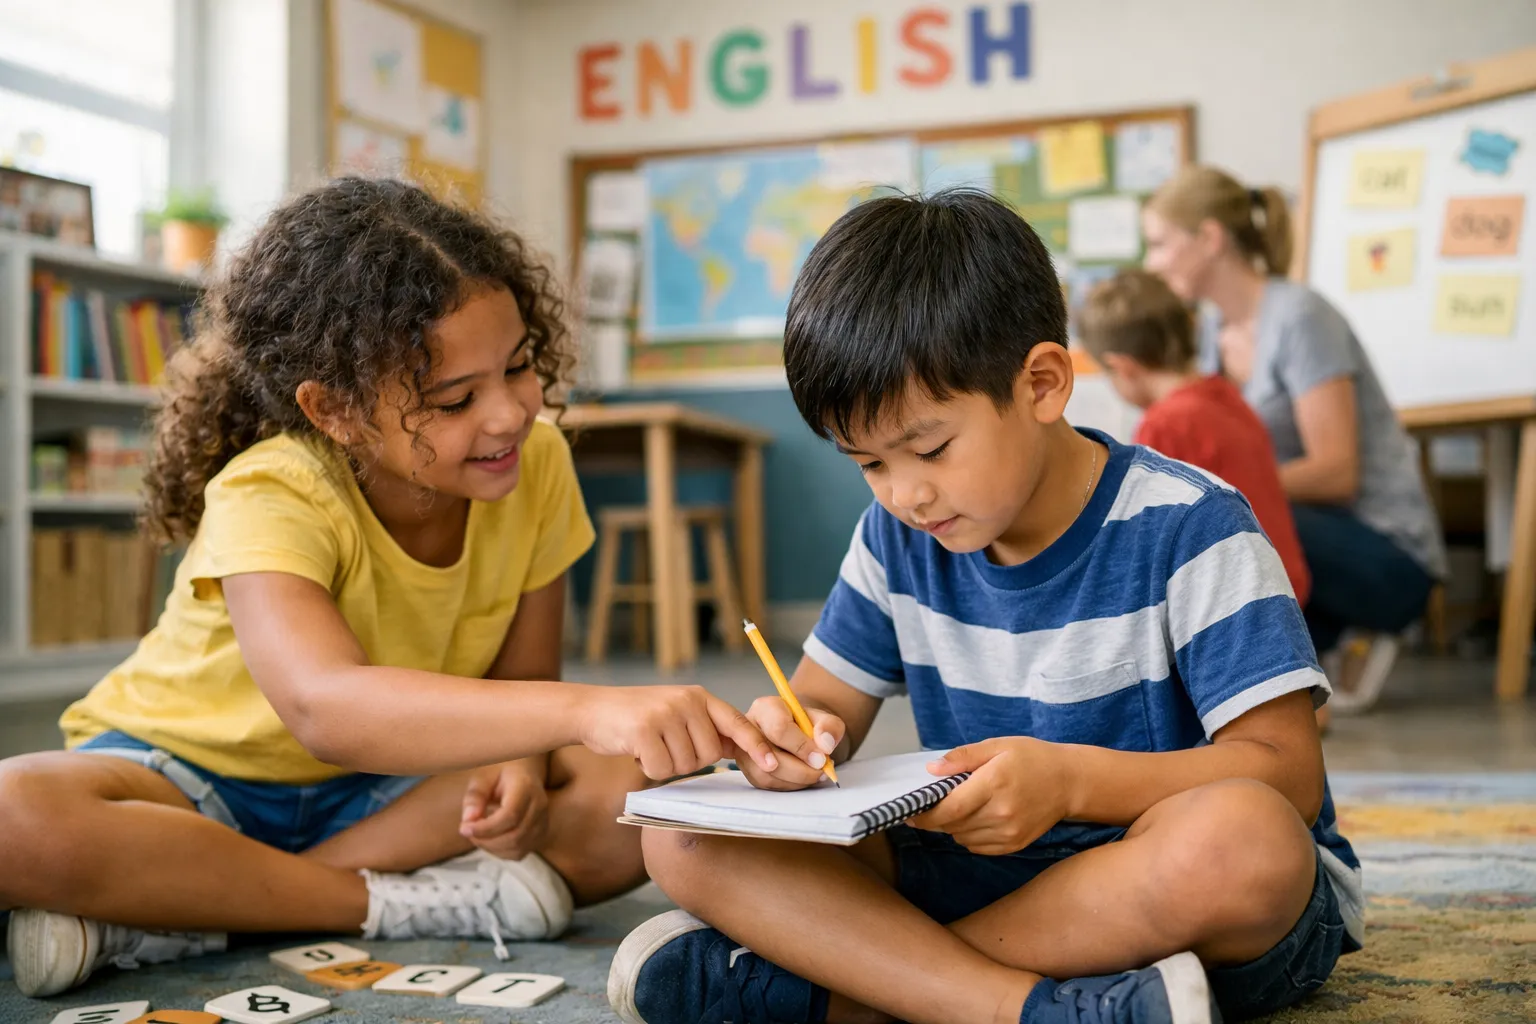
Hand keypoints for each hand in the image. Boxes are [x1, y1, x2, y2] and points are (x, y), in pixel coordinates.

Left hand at [460, 759, 549, 859]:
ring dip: (490, 847)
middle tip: (466, 830)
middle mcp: (539, 807)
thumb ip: (475, 796)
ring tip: (476, 834)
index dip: (486, 828)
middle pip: (514, 836)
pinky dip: (499, 851)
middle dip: (485, 840)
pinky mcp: (539, 835)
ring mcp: (542, 822)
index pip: (510, 816)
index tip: (464, 828)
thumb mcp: (483, 776)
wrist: (524, 772)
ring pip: (517, 848)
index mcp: (527, 787)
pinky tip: (489, 838)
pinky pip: (518, 853)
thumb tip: (468, 819)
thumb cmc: (500, 772)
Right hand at [578, 684, 778, 780]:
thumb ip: (705, 726)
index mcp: (699, 696)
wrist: (594, 710)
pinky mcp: (644, 731)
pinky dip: (650, 768)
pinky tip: (638, 751)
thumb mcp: (676, 712)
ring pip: (686, 765)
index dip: (757, 745)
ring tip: (650, 744)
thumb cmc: (638, 717)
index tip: (775, 764)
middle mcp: (686, 701)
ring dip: (667, 764)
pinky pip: (663, 770)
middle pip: (710, 754)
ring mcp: (665, 714)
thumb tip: (738, 746)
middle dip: (689, 759)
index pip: (737, 722)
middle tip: (665, 745)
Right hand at [737, 697, 844, 791]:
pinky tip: (802, 778)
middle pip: (770, 756)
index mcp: (766, 708)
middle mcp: (748, 728)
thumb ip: (830, 727)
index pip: (779, 729)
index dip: (801, 746)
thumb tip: (825, 745)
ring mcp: (745, 751)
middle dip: (800, 769)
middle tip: (820, 771)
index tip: (820, 758)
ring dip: (796, 780)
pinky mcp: (748, 770)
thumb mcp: (824, 720)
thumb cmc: (808, 726)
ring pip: (767, 774)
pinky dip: (789, 786)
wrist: (798, 735)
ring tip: (814, 774)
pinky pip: (767, 785)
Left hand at [907, 737, 1071, 855]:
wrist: (1070, 782)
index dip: (924, 815)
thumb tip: (932, 770)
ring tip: (961, 807)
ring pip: (962, 838)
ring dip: (952, 826)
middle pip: (952, 825)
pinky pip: (977, 847)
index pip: (949, 809)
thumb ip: (963, 757)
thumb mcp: (998, 746)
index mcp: (994, 783)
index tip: (910, 812)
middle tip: (931, 805)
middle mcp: (1001, 812)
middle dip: (936, 817)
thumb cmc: (1032, 759)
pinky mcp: (1015, 845)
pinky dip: (969, 835)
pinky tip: (977, 818)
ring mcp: (1009, 832)